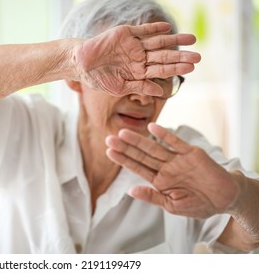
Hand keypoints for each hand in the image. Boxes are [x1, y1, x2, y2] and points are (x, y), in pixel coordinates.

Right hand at [74, 22, 200, 96]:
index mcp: (138, 72)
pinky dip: (155, 29)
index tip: (191, 68)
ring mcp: (133, 45)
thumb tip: (161, 92)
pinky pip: (143, 30)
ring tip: (192, 39)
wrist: (81, 64)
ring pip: (158, 42)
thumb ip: (141, 87)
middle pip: (164, 56)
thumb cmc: (98, 79)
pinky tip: (168, 28)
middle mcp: (139, 57)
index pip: (161, 70)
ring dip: (174, 40)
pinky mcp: (125, 34)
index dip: (176, 68)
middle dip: (180, 56)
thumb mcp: (121, 87)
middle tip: (198, 56)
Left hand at [105, 123, 239, 218]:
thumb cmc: (198, 204)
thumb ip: (152, 197)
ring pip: (154, 148)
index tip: (109, 152)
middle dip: (126, 148)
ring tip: (123, 133)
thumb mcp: (172, 205)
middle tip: (109, 139)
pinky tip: (151, 128)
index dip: (123, 160)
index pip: (137, 168)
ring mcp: (177, 159)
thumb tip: (130, 191)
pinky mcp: (191, 153)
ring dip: (139, 141)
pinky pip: (175, 142)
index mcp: (159, 180)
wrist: (225, 199)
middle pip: (142, 156)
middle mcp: (165, 167)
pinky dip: (165, 135)